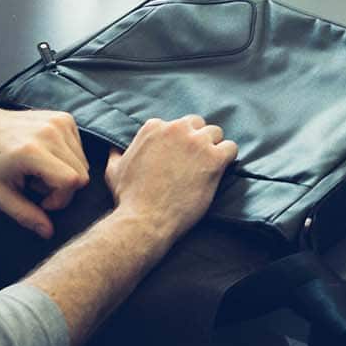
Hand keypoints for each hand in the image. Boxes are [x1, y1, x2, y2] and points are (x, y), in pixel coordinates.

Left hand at [0, 106, 89, 238]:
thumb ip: (25, 215)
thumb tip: (48, 232)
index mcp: (31, 152)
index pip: (71, 181)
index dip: (61, 198)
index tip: (41, 201)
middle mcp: (50, 132)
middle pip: (82, 174)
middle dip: (63, 189)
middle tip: (38, 187)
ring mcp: (60, 122)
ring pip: (83, 163)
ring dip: (65, 173)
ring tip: (40, 171)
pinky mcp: (65, 118)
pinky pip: (80, 150)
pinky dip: (67, 159)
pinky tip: (46, 157)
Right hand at [103, 114, 237, 237]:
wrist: (145, 220)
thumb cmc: (129, 198)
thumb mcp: (113, 170)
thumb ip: (116, 153)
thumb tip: (113, 147)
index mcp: (153, 127)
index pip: (174, 125)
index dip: (178, 142)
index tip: (177, 156)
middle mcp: (176, 129)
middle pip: (197, 125)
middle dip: (197, 140)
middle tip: (194, 161)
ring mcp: (197, 143)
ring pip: (216, 133)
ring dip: (214, 147)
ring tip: (208, 166)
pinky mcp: (214, 159)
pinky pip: (231, 148)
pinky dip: (228, 158)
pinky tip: (221, 169)